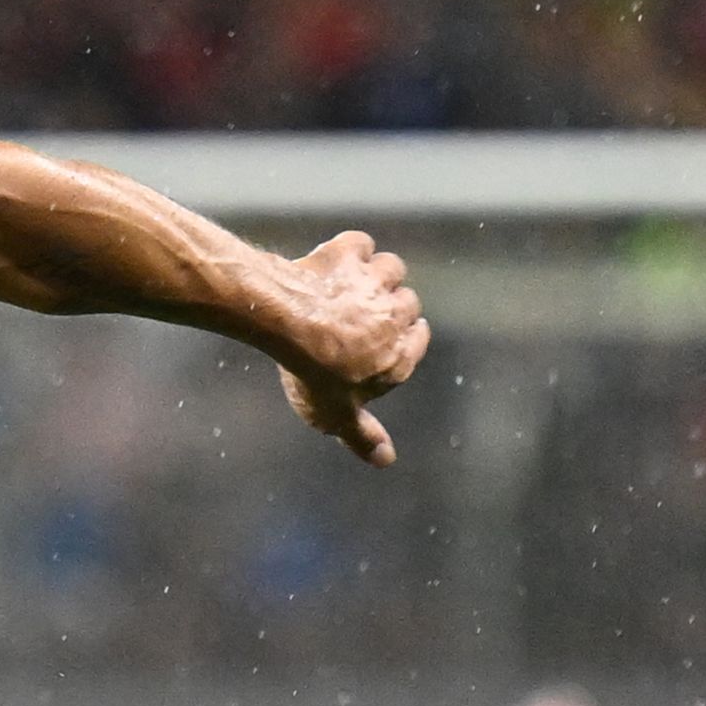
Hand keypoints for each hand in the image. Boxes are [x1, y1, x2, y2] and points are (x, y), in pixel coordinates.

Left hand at [261, 230, 427, 465]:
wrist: (287, 323)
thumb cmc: (313, 373)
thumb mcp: (335, 414)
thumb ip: (362, 436)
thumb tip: (386, 461)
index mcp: (400, 352)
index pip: (417, 340)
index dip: (400, 340)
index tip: (383, 342)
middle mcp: (397, 313)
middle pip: (406, 303)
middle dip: (388, 307)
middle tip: (359, 315)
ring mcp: (373, 280)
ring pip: (391, 268)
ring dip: (375, 274)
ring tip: (349, 285)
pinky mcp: (348, 254)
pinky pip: (358, 245)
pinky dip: (349, 249)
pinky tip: (333, 258)